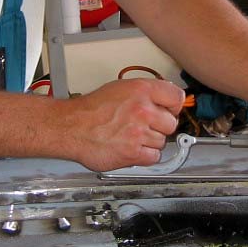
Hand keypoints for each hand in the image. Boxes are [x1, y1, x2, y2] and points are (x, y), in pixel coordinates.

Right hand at [58, 79, 183, 170]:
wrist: (71, 127)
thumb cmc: (91, 110)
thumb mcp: (120, 89)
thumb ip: (144, 93)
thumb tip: (162, 100)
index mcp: (141, 90)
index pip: (176, 97)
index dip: (173, 107)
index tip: (168, 111)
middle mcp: (143, 110)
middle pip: (171, 123)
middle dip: (160, 127)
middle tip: (144, 126)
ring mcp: (139, 132)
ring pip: (162, 142)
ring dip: (149, 142)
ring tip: (131, 137)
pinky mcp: (133, 152)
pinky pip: (154, 157)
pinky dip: (144, 156)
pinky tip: (132, 148)